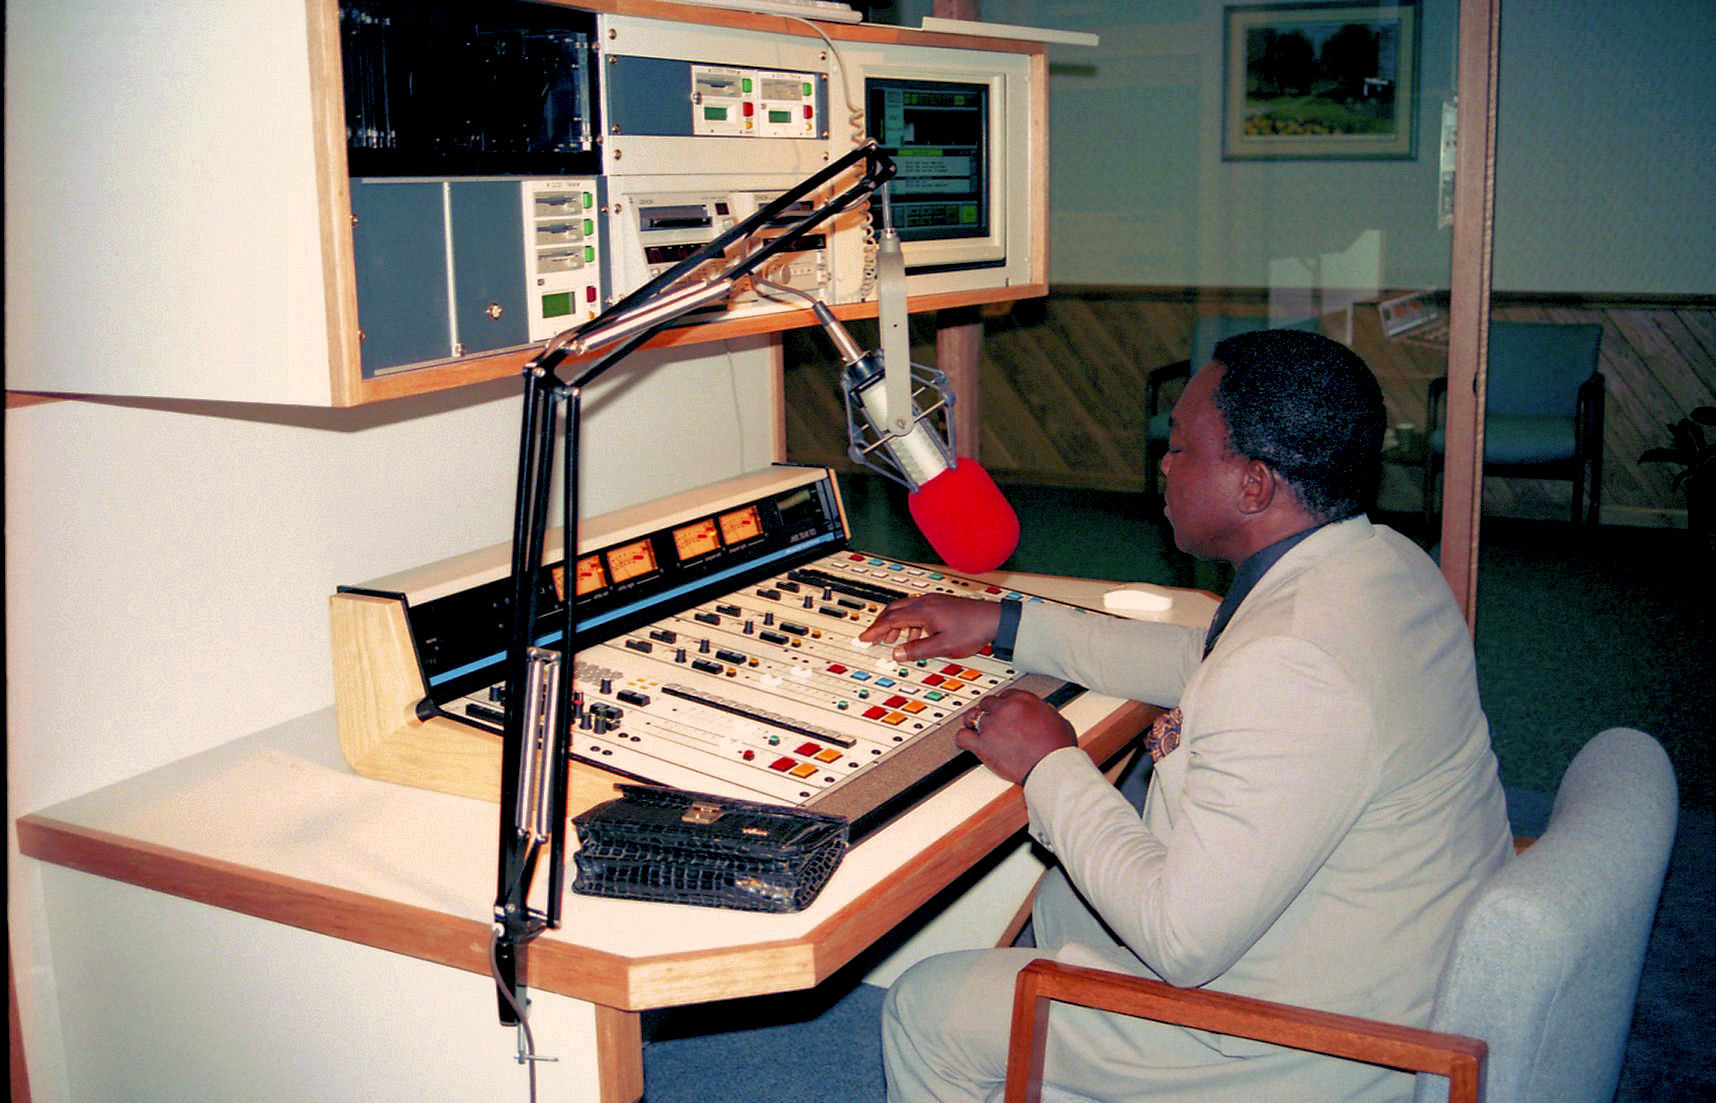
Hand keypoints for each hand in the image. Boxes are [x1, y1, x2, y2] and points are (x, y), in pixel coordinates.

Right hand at [857, 594, 1001, 662]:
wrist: (994, 619)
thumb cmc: (972, 630)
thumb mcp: (943, 646)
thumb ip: (918, 650)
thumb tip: (896, 654)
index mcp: (923, 611)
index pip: (890, 620)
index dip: (875, 630)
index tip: (864, 638)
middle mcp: (925, 603)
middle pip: (893, 610)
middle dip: (880, 625)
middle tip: (872, 637)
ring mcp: (933, 602)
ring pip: (905, 610)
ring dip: (895, 625)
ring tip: (892, 641)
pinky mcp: (940, 604)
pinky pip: (916, 611)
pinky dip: (908, 623)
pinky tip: (915, 637)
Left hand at [955, 688, 1076, 785]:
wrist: (1051, 767)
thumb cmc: (1058, 748)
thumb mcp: (1058, 719)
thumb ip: (1045, 711)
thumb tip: (1042, 711)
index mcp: (1023, 699)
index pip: (1006, 694)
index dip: (1004, 703)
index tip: (1005, 710)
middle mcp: (1004, 709)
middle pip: (988, 703)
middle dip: (991, 711)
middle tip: (993, 721)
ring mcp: (991, 726)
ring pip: (973, 716)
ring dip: (974, 721)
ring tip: (976, 727)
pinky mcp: (982, 745)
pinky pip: (962, 737)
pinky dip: (962, 738)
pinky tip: (966, 741)